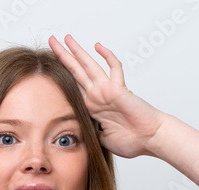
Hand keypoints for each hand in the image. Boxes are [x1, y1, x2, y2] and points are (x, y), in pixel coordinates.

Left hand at [48, 34, 166, 159]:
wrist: (150, 139)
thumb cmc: (131, 141)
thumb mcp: (100, 139)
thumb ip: (88, 132)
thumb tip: (77, 133)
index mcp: (92, 107)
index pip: (72, 86)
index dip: (61, 75)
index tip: (48, 67)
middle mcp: (97, 95)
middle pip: (75, 71)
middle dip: (63, 55)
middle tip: (52, 40)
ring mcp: (107, 91)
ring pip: (88, 66)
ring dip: (76, 51)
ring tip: (65, 38)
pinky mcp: (119, 89)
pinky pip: (113, 68)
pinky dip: (107, 56)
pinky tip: (98, 46)